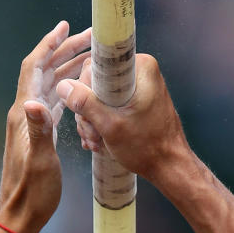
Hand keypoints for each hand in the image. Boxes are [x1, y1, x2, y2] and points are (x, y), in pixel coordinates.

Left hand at [0, 21, 91, 232]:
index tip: (66, 26)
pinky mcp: (39, 133)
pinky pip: (54, 101)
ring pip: (51, 84)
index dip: (49, 44)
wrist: (20, 215)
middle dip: (65, 50)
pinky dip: (68, 88)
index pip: (35, 67)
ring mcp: (31, 122)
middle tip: (91, 37)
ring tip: (92, 55)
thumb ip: (40, 130)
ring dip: (69, 67)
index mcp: (25, 113)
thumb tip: (35, 102)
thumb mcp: (41, 161)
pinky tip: (81, 85)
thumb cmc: (33, 192)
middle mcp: (25, 112)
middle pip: (44, 70)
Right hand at [56, 53, 189, 184]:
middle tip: (93, 134)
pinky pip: (112, 105)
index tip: (88, 114)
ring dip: (94, 121)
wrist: (170, 167)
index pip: (96, 65)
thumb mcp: (110, 126)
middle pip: (97, 83)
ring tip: (97, 141)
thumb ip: (85, 103)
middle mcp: (140, 72)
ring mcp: (139, 87)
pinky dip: (104, 122)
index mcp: (140, 67)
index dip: (85, 90)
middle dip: (89, 111)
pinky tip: (100, 140)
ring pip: (101, 97)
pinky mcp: (137, 101)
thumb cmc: (148, 148)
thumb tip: (63, 86)